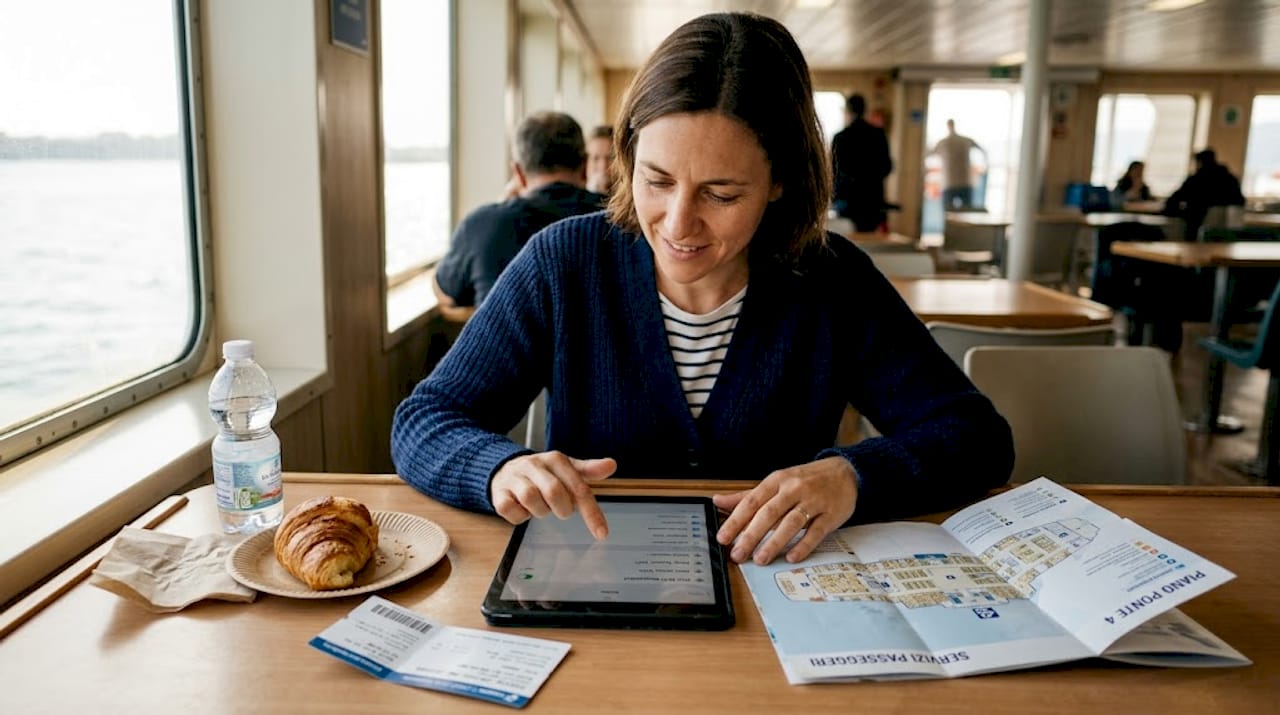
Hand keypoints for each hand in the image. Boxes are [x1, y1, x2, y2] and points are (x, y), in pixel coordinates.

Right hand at [490, 452, 616, 538]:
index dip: (591, 512)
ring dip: (539, 511)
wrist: (504, 469)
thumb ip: (589, 470)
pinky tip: (522, 509)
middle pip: (554, 492)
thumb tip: (611, 465)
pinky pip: (510, 509)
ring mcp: (514, 478)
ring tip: (539, 506)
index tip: (601, 533)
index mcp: (555, 460)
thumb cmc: (542, 473)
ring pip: (531, 499)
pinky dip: (520, 516)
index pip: (579, 487)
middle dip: (561, 509)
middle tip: (559, 509)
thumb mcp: (567, 469)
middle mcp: (534, 465)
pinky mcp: (498, 492)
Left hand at [712, 456, 857, 564]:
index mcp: (777, 481)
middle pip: (769, 513)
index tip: (723, 537)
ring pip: (791, 522)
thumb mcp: (776, 483)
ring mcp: (813, 501)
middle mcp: (793, 489)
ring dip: (774, 542)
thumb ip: (747, 495)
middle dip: (751, 535)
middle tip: (737, 554)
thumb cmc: (806, 480)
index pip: (752, 501)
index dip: (736, 520)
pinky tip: (792, 557)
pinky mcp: (830, 514)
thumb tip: (718, 501)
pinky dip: (803, 545)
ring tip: (760, 559)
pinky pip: (815, 531)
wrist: (845, 472)